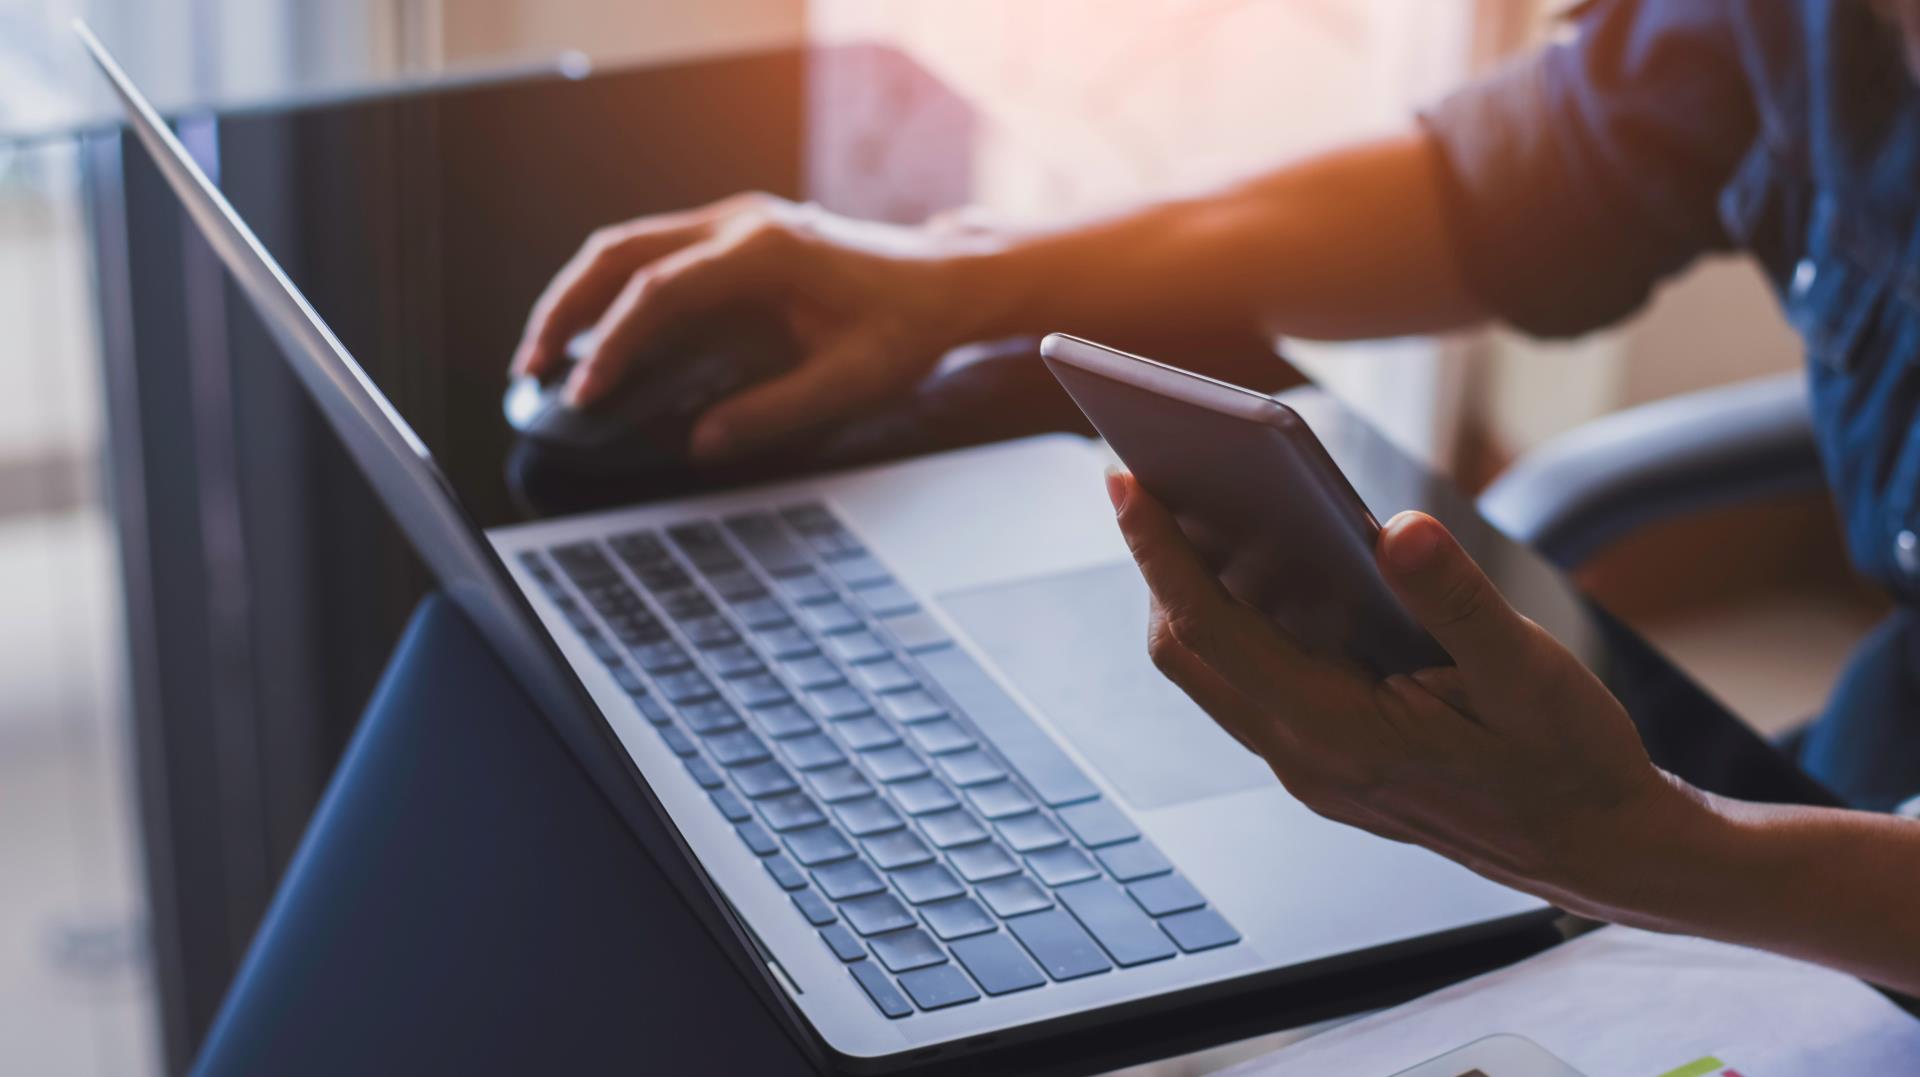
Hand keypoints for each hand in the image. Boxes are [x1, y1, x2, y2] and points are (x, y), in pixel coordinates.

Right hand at [512, 193, 999, 459]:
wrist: (945, 281)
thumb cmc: (905, 327)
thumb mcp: (850, 383)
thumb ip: (774, 413)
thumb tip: (702, 442)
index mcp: (765, 251)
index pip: (661, 290)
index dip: (612, 341)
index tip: (583, 391)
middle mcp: (740, 225)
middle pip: (621, 251)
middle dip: (566, 308)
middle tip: (532, 368)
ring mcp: (733, 224)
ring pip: (628, 246)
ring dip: (579, 296)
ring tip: (546, 357)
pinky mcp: (734, 240)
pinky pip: (654, 256)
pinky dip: (612, 293)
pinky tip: (596, 340)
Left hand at [1105, 470, 1712, 913]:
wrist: (1600, 851)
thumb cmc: (1570, 765)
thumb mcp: (1531, 676)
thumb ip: (1459, 603)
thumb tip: (1401, 530)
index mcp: (1336, 735)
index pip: (1209, 629)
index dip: (1158, 551)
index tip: (1124, 481)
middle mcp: (1305, 759)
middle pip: (1187, 652)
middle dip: (1157, 566)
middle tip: (1147, 479)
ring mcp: (1311, 768)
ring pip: (1214, 673)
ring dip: (1193, 595)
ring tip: (1195, 507)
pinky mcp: (1328, 764)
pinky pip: (1252, 686)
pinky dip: (1239, 624)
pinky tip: (1270, 570)